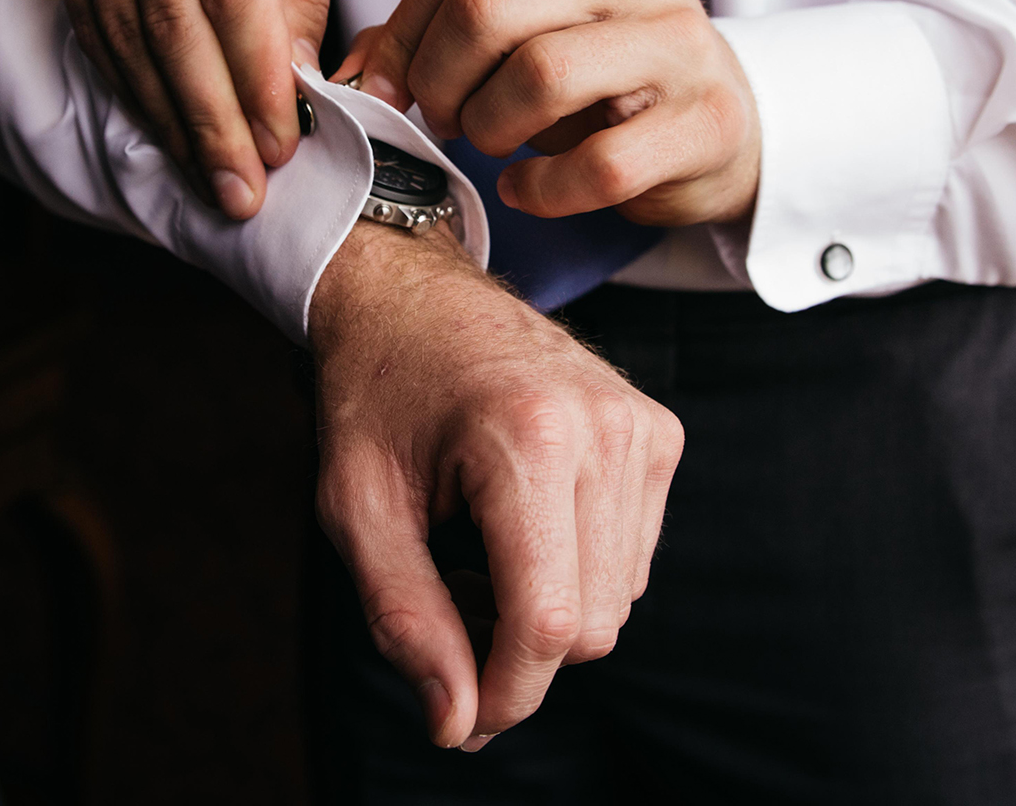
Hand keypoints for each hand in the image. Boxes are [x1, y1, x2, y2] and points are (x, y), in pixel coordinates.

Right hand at [46, 0, 351, 217]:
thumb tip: (292, 88)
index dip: (254, 82)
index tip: (281, 146)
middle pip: (172, 22)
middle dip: (212, 120)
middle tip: (244, 189)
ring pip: (126, 30)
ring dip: (169, 116)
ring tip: (212, 176)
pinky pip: (94, 19)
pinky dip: (131, 82)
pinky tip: (166, 125)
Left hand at [309, 220, 683, 749]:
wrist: (411, 291)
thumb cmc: (373, 393)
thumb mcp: (357, 508)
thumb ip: (405, 619)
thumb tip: (457, 723)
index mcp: (526, 437)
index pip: (547, 621)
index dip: (506, 693)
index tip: (461, 718)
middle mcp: (603, 427)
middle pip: (590, 624)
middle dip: (516, 649)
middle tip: (443, 599)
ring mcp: (641, 425)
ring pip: (618, 599)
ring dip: (546, 608)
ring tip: (474, 552)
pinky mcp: (658, 431)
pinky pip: (632, 557)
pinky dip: (576, 569)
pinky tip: (519, 527)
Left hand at [335, 0, 760, 226]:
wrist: (721, 122)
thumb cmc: (599, 74)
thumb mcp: (524, 28)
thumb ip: (438, 31)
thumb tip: (348, 68)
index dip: (402, 37)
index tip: (387, 87)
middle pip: (486, 12)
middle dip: (439, 81)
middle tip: (443, 120)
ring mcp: (679, 40)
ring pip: (541, 77)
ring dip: (490, 128)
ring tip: (492, 144)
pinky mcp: (707, 120)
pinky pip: (598, 164)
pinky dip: (541, 190)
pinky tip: (526, 189)